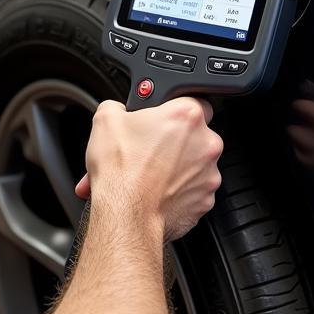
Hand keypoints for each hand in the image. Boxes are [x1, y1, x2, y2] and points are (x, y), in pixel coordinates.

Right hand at [78, 97, 222, 242]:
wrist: (125, 214)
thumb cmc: (121, 169)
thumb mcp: (105, 119)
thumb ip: (117, 106)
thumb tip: (118, 110)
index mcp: (186, 116)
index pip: (194, 99)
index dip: (175, 108)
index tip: (162, 117)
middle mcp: (206, 144)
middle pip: (194, 135)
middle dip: (172, 141)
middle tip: (146, 148)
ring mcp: (209, 175)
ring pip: (193, 165)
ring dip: (173, 167)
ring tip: (144, 173)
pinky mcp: (204, 201)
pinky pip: (192, 190)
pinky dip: (176, 191)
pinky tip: (152, 191)